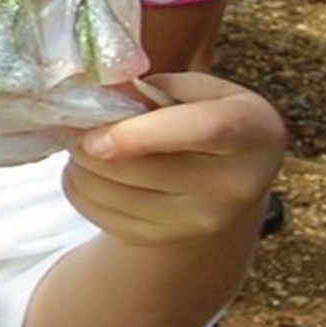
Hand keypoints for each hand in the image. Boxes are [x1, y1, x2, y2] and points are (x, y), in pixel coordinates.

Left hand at [62, 73, 282, 245]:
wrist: (223, 173)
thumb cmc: (204, 113)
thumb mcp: (194, 88)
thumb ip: (151, 87)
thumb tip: (100, 90)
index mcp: (253, 131)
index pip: (203, 132)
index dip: (145, 134)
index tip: (96, 138)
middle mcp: (238, 184)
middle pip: (148, 170)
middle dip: (93, 148)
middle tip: (72, 127)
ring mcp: (207, 221)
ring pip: (121, 198)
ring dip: (83, 170)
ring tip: (77, 147)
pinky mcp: (173, 239)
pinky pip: (110, 221)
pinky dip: (83, 195)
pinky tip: (82, 173)